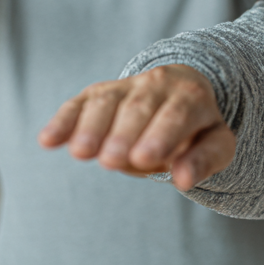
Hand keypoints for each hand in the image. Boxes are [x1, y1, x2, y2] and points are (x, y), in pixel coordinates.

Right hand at [39, 65, 236, 189]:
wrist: (181, 93)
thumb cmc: (199, 128)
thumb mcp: (216, 144)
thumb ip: (203, 160)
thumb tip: (184, 180)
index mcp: (191, 96)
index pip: (176, 114)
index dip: (161, 135)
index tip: (144, 158)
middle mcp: (157, 84)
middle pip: (139, 108)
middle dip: (123, 133)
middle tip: (111, 161)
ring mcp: (125, 87)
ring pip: (106, 101)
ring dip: (91, 126)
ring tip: (81, 153)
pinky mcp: (98, 94)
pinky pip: (79, 103)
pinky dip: (63, 120)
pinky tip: (48, 140)